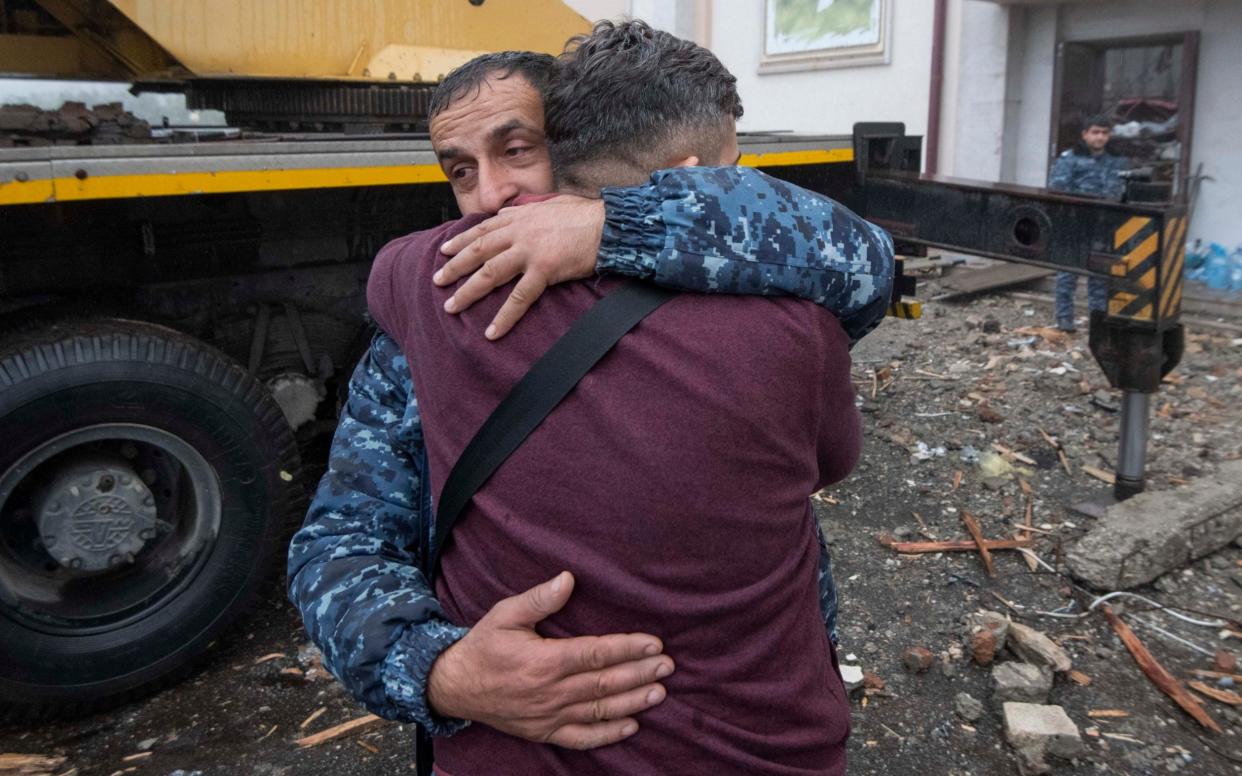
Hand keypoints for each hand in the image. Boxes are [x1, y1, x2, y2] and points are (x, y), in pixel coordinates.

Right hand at [426, 571, 672, 749]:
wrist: (454, 686)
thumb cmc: (483, 645)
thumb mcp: (505, 614)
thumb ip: (539, 599)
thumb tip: (568, 579)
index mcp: (543, 661)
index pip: (595, 654)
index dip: (627, 649)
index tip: (654, 643)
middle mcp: (549, 692)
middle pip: (603, 684)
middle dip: (639, 674)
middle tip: (668, 666)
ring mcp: (547, 716)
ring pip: (598, 711)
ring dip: (632, 702)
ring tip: (659, 692)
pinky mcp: (543, 732)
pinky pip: (581, 738)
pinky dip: (607, 734)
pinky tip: (631, 725)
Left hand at [435, 196, 605, 339]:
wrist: (610, 224)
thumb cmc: (586, 215)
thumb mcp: (551, 204)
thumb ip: (526, 209)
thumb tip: (510, 211)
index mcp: (521, 217)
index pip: (483, 229)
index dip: (462, 240)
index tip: (445, 250)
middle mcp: (519, 232)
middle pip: (478, 250)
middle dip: (454, 266)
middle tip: (437, 280)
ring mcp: (530, 251)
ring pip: (490, 273)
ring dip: (468, 292)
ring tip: (451, 307)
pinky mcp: (544, 270)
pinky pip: (519, 297)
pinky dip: (504, 316)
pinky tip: (492, 332)